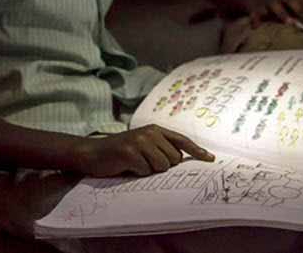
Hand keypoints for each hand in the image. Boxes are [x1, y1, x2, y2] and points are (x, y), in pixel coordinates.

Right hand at [76, 125, 214, 177]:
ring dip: (149, 170)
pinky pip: (145, 171)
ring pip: (162, 166)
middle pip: (173, 159)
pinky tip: (127, 167)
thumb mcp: (143, 144)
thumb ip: (161, 148)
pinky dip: (137, 173)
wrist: (92, 153)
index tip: (211, 159)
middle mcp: (150, 132)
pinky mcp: (130, 152)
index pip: (182, 140)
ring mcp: (139, 141)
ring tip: (135, 164)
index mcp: (155, 129)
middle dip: (162, 166)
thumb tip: (181, 160)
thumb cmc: (121, 152)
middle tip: (144, 162)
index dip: (197, 151)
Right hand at [222, 0, 302, 28]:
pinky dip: (255, 19)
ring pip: (276, 6)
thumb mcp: (293, 2)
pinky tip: (256, 27)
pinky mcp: (254, 7)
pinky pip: (255, 14)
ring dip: (282, 14)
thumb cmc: (277, 2)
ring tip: (289, 22)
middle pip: (294, 2)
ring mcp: (268, 0)